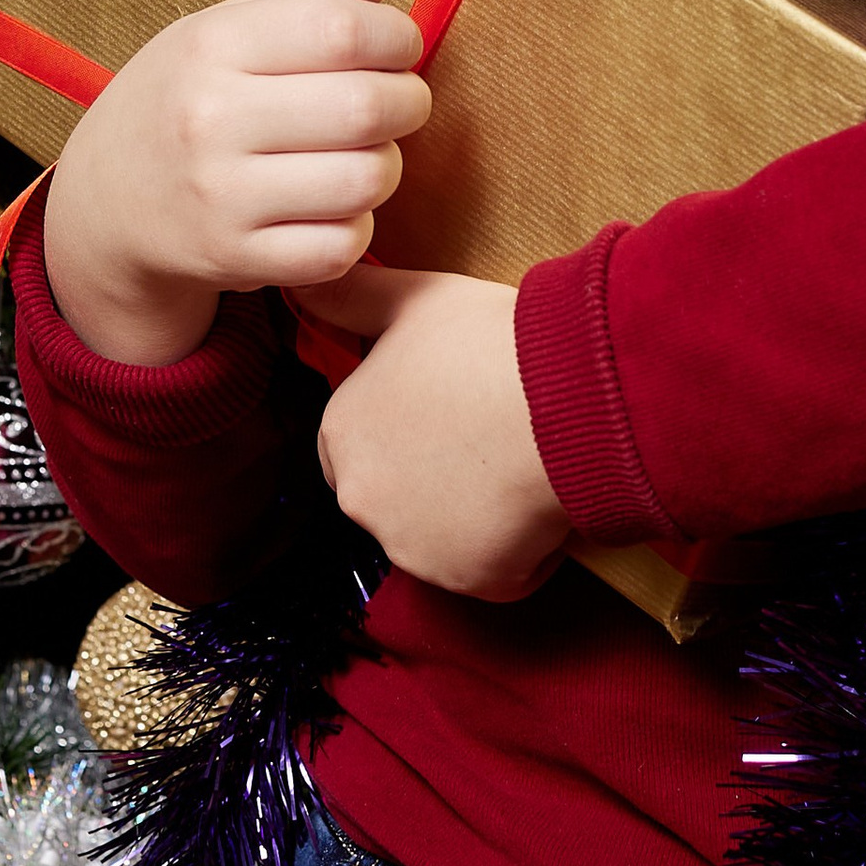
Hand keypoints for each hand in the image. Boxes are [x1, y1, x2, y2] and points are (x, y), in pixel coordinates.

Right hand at [39, 0, 429, 366]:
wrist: (102, 203)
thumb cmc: (181, 100)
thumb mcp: (224, 29)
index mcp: (211, 45)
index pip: (343, 28)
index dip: (398, 36)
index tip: (398, 47)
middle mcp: (210, 119)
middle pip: (365, 107)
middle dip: (407, 102)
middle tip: (397, 103)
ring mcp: (220, 196)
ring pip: (365, 182)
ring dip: (385, 168)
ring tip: (362, 155)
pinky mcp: (234, 258)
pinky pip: (341, 247)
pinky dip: (356, 228)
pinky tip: (332, 207)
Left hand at [306, 266, 570, 602]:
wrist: (565, 400)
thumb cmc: (489, 343)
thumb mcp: (412, 299)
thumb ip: (349, 298)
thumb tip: (299, 285)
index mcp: (342, 431)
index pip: (354, 444)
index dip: (404, 427)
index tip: (447, 409)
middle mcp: (361, 498)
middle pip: (396, 496)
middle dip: (435, 478)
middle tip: (490, 432)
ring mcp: (413, 547)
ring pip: (444, 538)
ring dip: (477, 516)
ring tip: (521, 460)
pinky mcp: (471, 580)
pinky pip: (497, 572)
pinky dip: (521, 550)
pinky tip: (543, 499)